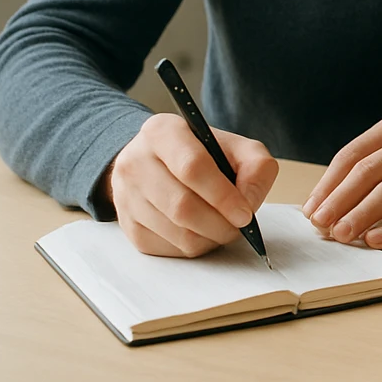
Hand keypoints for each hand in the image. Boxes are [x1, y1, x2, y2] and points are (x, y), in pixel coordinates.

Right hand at [108, 112, 278, 257]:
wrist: (157, 163)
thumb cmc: (201, 154)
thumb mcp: (235, 146)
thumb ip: (256, 166)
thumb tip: (248, 201)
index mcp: (162, 132)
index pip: (192, 168)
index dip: (223, 196)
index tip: (244, 214)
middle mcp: (135, 162)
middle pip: (182, 206)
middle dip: (220, 224)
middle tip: (239, 227)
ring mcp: (126, 196)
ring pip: (175, 232)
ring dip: (209, 238)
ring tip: (223, 227)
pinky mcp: (127, 226)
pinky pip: (166, 249)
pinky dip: (192, 247)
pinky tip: (201, 232)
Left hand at [302, 112, 381, 247]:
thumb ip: (366, 165)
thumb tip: (321, 203)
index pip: (352, 155)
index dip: (328, 184)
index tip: (311, 210)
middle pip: (368, 171)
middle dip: (340, 201)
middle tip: (322, 225)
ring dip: (362, 214)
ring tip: (343, 234)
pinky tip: (376, 238)